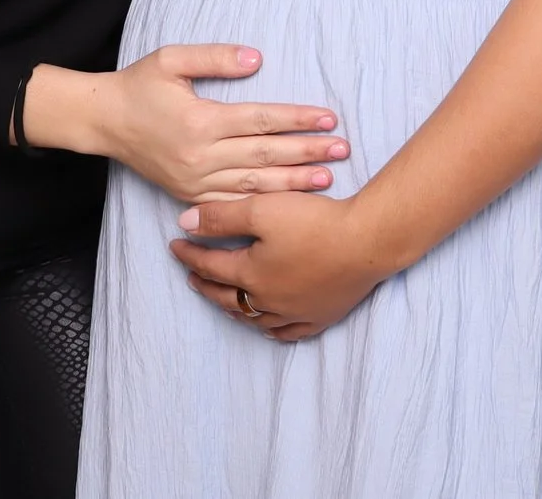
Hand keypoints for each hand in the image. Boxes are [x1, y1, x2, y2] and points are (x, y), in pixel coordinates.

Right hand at [27, 46, 348, 204]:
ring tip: (327, 179)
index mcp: (201, 121)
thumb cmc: (139, 85)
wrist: (104, 122)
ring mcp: (196, 180)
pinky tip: (288, 203)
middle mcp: (201, 155)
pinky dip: (263, 203)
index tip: (328, 119)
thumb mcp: (171, 59)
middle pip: (265, 154)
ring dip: (293, 182)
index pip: (261, 120)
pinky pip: (233, 202)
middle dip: (306, 152)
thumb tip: (257, 59)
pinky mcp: (190, 194)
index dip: (296, 120)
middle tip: (342, 150)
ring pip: (254, 184)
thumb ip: (215, 57)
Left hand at [170, 192, 398, 341]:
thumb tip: (184, 224)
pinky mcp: (320, 316)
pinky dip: (271, 329)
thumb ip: (221, 217)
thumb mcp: (262, 209)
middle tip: (192, 275)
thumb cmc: (314, 222)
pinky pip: (288, 332)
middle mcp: (268, 300)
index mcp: (251, 274)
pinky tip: (267, 326)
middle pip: (227, 296)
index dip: (190, 255)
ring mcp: (295, 312)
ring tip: (223, 300)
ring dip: (233, 308)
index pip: (210, 265)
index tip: (175, 245)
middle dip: (206, 284)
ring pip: (254, 318)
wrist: (366, 241)